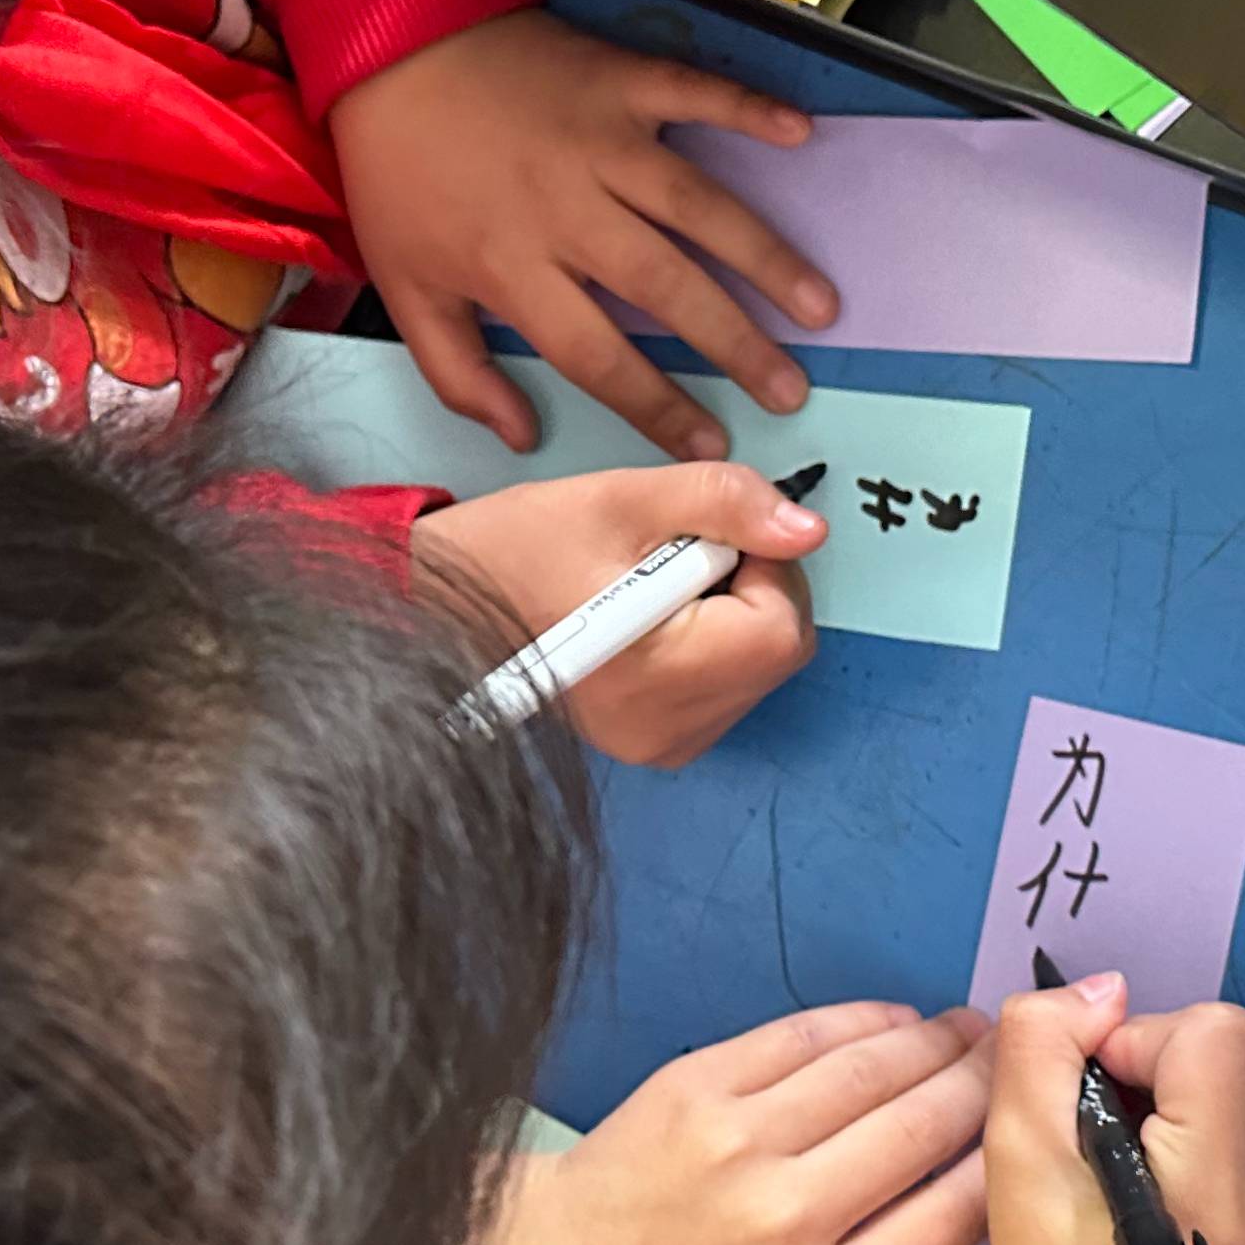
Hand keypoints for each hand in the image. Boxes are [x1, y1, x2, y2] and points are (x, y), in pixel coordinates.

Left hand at [331, 10, 840, 459]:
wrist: (383, 43)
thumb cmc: (397, 170)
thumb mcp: (401, 285)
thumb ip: (457, 371)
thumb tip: (519, 434)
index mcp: (513, 265)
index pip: (598, 356)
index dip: (657, 407)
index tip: (708, 445)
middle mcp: (568, 208)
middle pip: (665, 287)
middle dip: (736, 344)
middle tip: (791, 388)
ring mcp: (601, 139)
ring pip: (697, 205)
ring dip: (763, 255)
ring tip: (819, 305)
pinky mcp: (618, 78)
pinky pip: (695, 93)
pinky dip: (749, 109)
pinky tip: (800, 135)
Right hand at [412, 461, 821, 766]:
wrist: (435, 607)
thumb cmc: (512, 552)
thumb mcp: (621, 499)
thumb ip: (723, 502)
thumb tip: (808, 529)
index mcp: (660, 676)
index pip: (783, 626)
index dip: (766, 564)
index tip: (707, 535)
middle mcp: (666, 730)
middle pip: (778, 650)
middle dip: (749, 586)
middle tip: (674, 556)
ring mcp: (659, 746)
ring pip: (756, 667)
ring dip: (729, 614)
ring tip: (651, 587)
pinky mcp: (651, 744)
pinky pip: (722, 686)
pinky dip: (708, 643)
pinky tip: (650, 618)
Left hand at [488, 1002, 997, 1244]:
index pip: (953, 1216)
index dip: (1009, 1164)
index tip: (1038, 1136)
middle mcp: (790, 1218)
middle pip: (926, 1128)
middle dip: (989, 1084)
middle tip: (1026, 1058)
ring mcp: (740, 1144)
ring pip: (874, 1070)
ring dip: (939, 1040)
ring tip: (975, 1030)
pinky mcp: (697, 1085)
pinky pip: (803, 1035)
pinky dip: (864, 1019)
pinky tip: (897, 1019)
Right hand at [981, 976, 1244, 1244]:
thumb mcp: (1015, 1172)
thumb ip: (1041, 1053)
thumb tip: (1107, 991)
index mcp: (1228, 1194)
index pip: (1215, 1033)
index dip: (1141, 1048)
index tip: (1100, 1112)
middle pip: (1243, 1043)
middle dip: (1169, 1070)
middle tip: (1117, 1146)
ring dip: (1200, 1094)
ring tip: (1150, 1170)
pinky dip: (1229, 1127)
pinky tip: (1186, 1188)